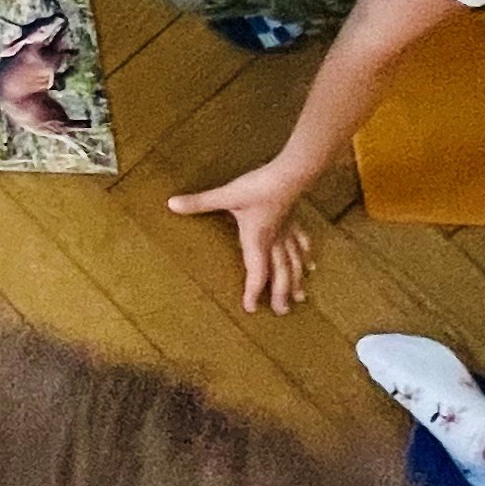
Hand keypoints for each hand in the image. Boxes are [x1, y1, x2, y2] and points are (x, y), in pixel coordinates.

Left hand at [167, 158, 315, 314]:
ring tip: (300, 298)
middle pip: (280, 273)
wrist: (292, 172)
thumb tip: (171, 204)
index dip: (253, 291)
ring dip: (296, 281)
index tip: (250, 309)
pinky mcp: (294, 220)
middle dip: (280, 294)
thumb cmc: (260, 186)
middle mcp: (275, 240)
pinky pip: (301, 243)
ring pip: (294, 262)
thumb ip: (200, 202)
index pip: (256, 273)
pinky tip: (312, 265)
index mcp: (258, 240)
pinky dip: (306, 256)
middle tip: (281, 313)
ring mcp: (287, 231)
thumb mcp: (227, 195)